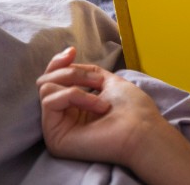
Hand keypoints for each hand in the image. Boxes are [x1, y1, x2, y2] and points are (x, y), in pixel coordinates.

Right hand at [36, 47, 162, 166]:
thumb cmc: (132, 108)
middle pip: (46, 82)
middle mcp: (62, 118)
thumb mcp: (108, 81)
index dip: (58, 63)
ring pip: (46, 89)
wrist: (142, 129)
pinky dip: (75, 96)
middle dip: (71, 72)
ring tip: (101, 99)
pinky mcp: (54, 137)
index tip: (72, 51)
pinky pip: (50, 102)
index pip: (53, 80)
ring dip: (77, 85)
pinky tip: (98, 107)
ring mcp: (57, 128)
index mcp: (74, 107)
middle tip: (96, 80)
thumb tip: (67, 58)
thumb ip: (85, 72)